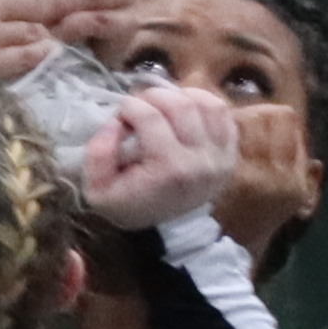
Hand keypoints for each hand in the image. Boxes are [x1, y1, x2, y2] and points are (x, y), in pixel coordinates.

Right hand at [70, 81, 237, 234]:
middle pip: (179, 104)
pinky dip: (202, 102)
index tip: (120, 117)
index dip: (128, 108)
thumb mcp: (98, 190)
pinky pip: (222, 112)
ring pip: (205, 103)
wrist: (165, 233)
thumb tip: (115, 122)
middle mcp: (200, 161)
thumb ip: (97, 154)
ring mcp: (220, 157)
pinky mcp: (230, 153)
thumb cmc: (129, 206)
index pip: (149, 116)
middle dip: (152, 96)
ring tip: (162, 106)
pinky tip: (184, 109)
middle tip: (139, 107)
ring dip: (179, 95)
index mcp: (169, 170)